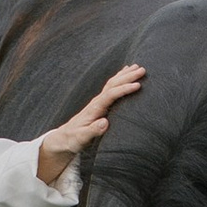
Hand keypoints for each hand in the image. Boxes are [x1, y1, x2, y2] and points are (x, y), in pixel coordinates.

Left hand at [36, 61, 144, 187]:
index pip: (111, 94)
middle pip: (113, 84)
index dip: (124, 89)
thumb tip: (105, 122)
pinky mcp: (100, 103)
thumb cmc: (73, 139)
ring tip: (138, 67)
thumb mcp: (82, 138)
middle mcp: (97, 102)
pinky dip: (120, 78)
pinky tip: (125, 72)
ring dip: (125, 74)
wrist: (64, 138)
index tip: (138, 85)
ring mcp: (98, 101)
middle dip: (127, 76)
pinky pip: (111, 87)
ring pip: (112, 83)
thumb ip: (93, 130)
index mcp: (94, 109)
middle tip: (142, 70)